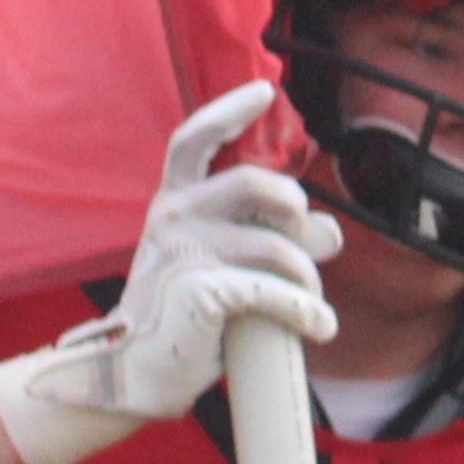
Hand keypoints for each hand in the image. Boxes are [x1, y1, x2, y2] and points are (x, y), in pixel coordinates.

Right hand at [0, 84, 338, 463]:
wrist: (132, 372)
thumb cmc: (181, 316)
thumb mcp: (224, 266)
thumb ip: (274, 238)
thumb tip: (331, 231)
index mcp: (172, 202)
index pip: (194, 140)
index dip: (230, 112)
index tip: (266, 91)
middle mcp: (172, 216)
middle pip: (253, 184)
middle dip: (295, 208)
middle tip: (309, 242)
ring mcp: (182, 252)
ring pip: (275, 245)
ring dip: (307, 276)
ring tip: (312, 302)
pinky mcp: (200, 291)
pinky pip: (273, 290)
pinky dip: (306, 310)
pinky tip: (319, 327)